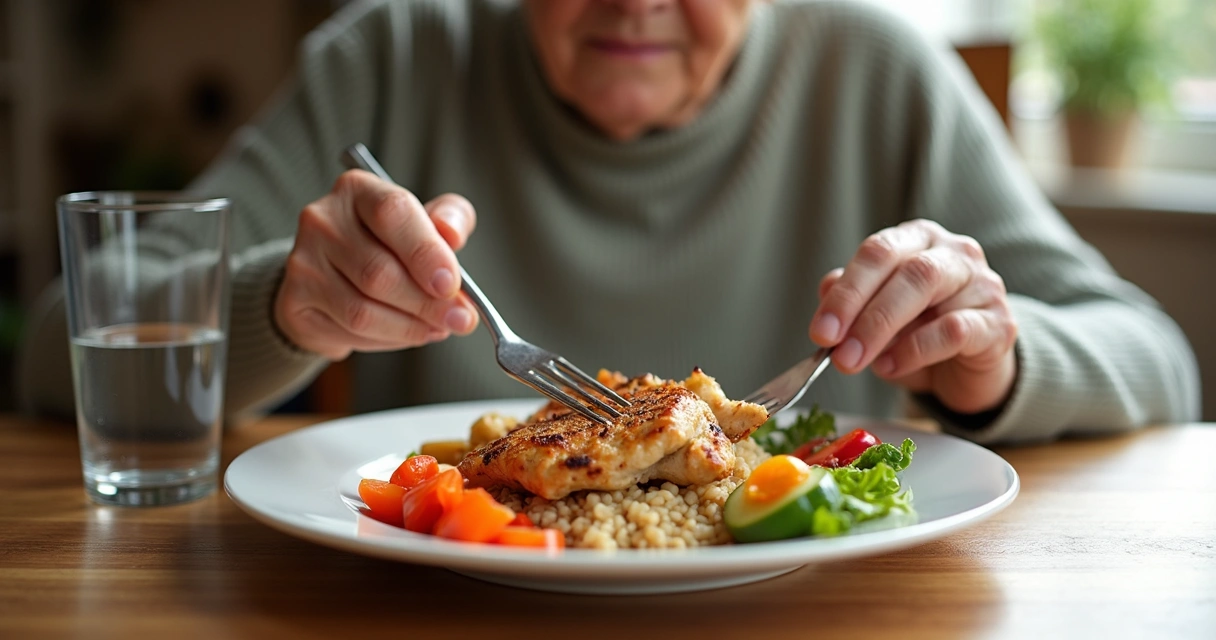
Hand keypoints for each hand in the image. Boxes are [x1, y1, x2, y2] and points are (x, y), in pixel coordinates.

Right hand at [274, 170, 478, 359]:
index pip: (392, 213)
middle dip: (427, 304)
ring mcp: (302, 261)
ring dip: (410, 327)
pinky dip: (387, 339)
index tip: (452, 284)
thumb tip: (452, 235)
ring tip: (437, 327)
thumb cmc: (390, 243)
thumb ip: (450, 220)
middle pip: (378, 272)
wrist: (336, 271)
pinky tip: (406, 332)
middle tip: (460, 319)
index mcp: (357, 190)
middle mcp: (322, 220)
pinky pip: (348, 331)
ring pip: (363, 310)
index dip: (425, 252)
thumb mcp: (427, 221)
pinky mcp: (294, 301)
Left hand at [809, 219, 1017, 414]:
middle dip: (861, 310)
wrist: (969, 369)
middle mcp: (953, 252)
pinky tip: (891, 367)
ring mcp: (981, 284)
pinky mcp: (999, 322)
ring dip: (883, 328)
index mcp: (917, 240)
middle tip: (836, 351)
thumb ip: (853, 301)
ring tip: (855, 360)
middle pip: (905, 268)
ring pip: (929, 289)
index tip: (820, 331)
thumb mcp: (876, 316)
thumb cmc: (919, 333)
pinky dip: (915, 351)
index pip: (877, 252)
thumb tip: (826, 292)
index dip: (846, 291)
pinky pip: (954, 330)